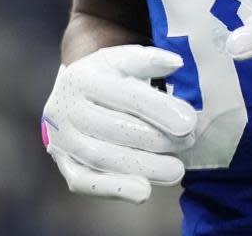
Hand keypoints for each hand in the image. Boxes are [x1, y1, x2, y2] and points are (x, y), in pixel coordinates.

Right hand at [41, 45, 199, 202]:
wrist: (70, 97)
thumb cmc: (106, 78)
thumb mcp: (123, 61)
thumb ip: (150, 60)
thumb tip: (176, 63)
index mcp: (80, 78)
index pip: (124, 95)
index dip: (159, 110)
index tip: (189, 123)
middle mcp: (65, 109)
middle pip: (114, 129)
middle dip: (157, 139)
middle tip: (188, 143)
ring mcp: (61, 139)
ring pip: (102, 157)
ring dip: (143, 167)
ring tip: (176, 170)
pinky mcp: (64, 164)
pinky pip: (85, 182)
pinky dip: (115, 189)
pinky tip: (144, 191)